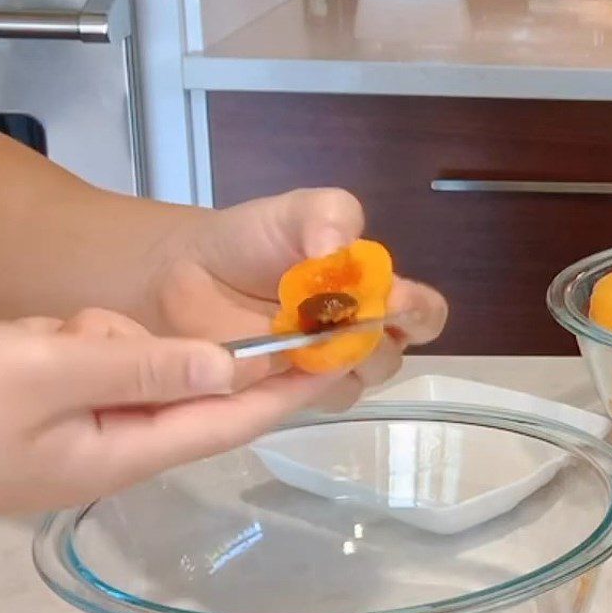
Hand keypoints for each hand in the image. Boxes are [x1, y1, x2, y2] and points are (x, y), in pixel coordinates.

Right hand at [0, 310, 342, 513]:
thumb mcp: (44, 372)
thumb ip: (143, 367)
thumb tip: (228, 367)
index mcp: (127, 452)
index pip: (232, 419)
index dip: (288, 390)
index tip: (337, 358)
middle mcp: (119, 448)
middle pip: (180, 388)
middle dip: (158, 349)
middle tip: (83, 336)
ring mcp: (85, 432)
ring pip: (135, 368)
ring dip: (101, 343)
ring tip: (39, 342)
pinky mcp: (58, 412)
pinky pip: (96, 367)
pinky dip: (74, 347)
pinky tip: (28, 344)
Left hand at [158, 188, 447, 408]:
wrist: (187, 273)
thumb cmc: (251, 241)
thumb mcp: (295, 211)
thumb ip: (329, 215)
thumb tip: (339, 249)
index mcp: (372, 292)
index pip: (424, 315)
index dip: (419, 314)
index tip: (395, 301)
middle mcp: (358, 334)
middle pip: (393, 356)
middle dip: (373, 341)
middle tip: (341, 322)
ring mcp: (324, 368)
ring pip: (357, 384)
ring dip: (337, 364)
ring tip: (301, 339)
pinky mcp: (290, 393)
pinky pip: (314, 402)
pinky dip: (303, 383)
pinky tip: (277, 358)